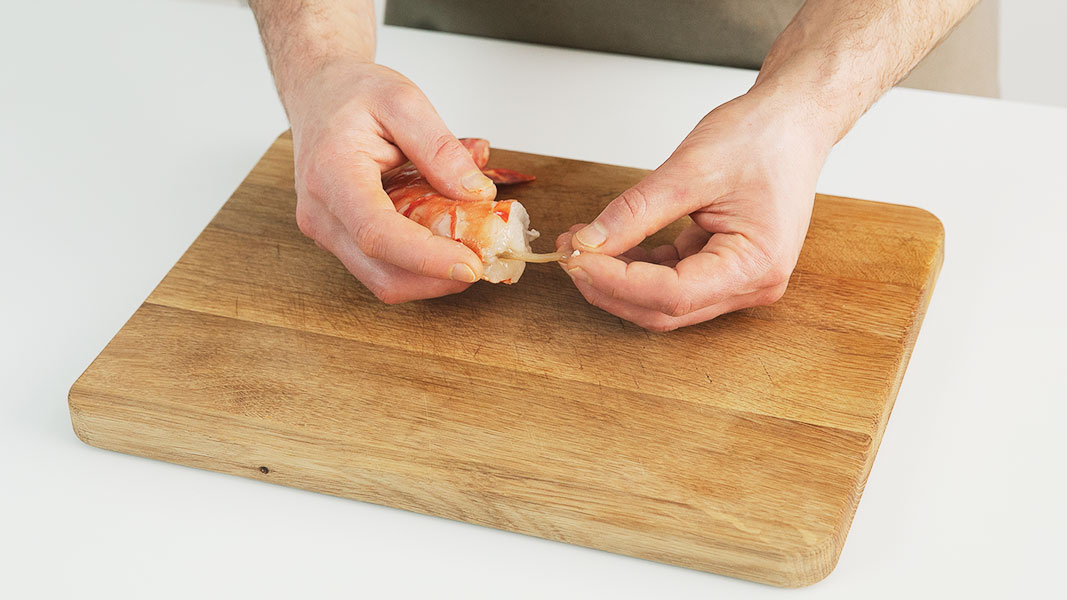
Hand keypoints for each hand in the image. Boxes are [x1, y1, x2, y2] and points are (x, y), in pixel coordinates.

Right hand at [287, 59, 497, 302]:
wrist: (318, 93)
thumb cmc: (353, 93)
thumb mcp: (404, 101)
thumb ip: (440, 149)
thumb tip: (476, 195)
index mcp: (331, 174)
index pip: (377, 233)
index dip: (426, 258)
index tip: (471, 265)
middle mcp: (321, 214)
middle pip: (381, 273)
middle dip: (438, 279)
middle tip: (485, 258)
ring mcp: (327, 233)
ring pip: (383, 280)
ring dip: (432, 277)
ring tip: (469, 247)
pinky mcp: (340, 240)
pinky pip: (381, 268)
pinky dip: (419, 265)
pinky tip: (443, 240)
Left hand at [557, 92, 833, 330]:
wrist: (794, 121)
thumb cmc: (762, 138)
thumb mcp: (691, 169)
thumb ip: (636, 211)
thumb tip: (589, 242)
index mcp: (755, 264)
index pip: (671, 293)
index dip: (616, 281)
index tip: (576, 257)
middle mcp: (752, 284)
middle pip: (665, 309)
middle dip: (610, 287)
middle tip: (568, 255)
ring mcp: (739, 281)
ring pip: (664, 302)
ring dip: (618, 281)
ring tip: (581, 245)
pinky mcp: (725, 269)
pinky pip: (672, 282)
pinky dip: (637, 269)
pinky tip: (608, 245)